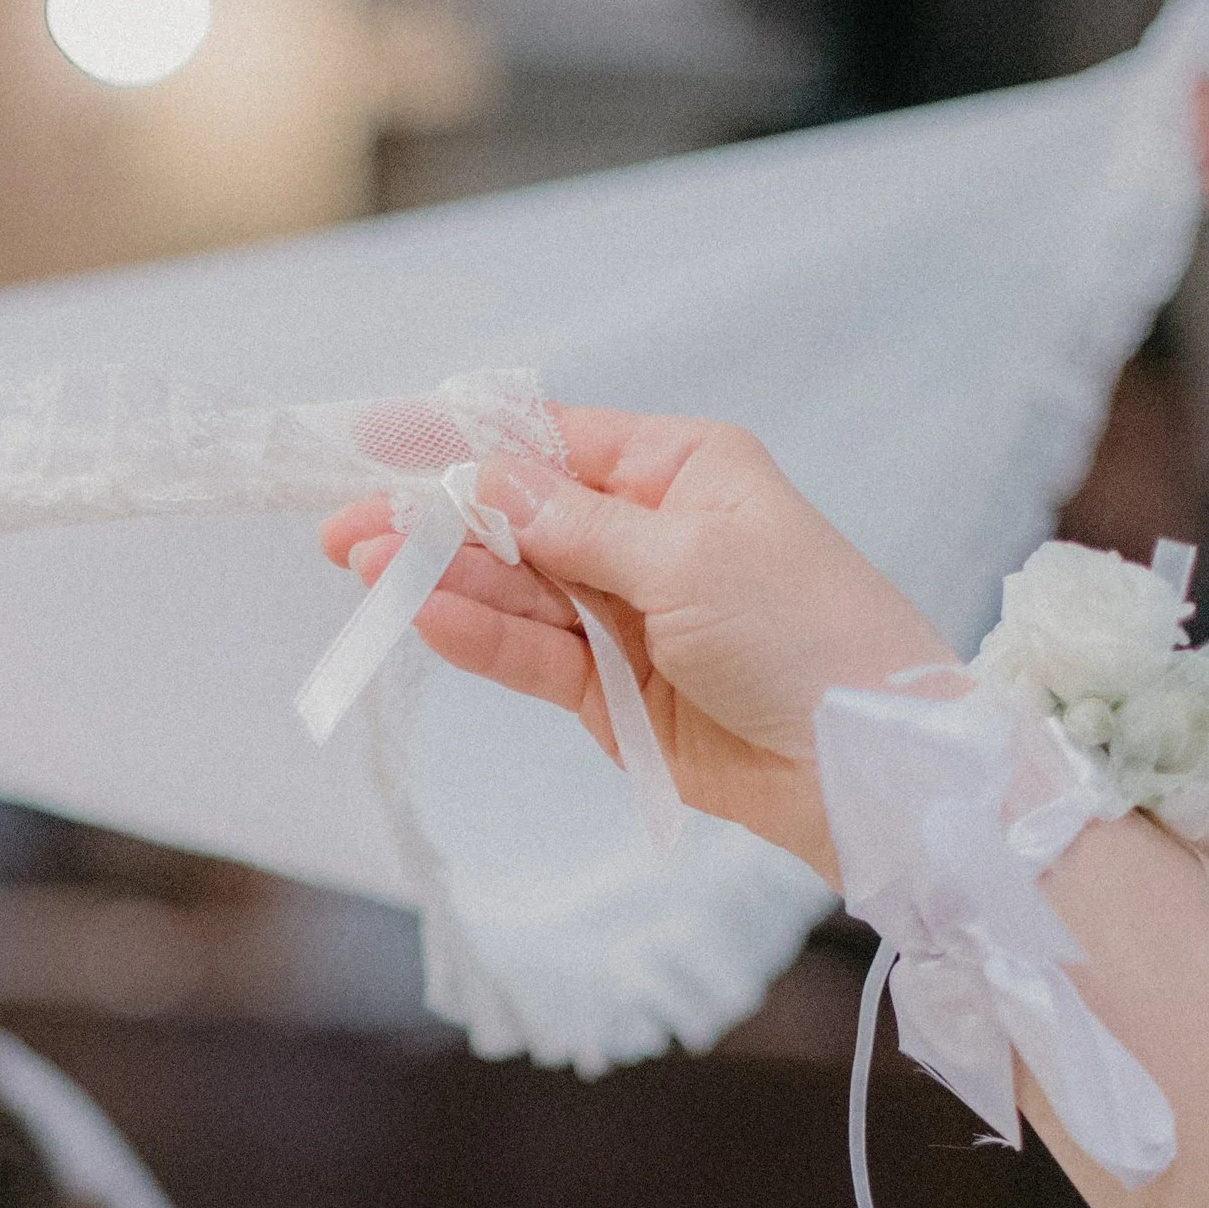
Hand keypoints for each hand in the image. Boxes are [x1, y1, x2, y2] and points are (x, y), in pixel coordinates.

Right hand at [320, 407, 946, 881]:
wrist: (864, 765)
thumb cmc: (808, 636)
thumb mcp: (690, 559)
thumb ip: (574, 525)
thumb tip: (484, 477)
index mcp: (681, 471)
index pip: (553, 442)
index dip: (465, 442)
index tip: (382, 441)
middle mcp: (645, 534)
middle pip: (517, 517)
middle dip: (432, 519)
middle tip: (343, 528)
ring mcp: (624, 614)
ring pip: (514, 588)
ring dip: (439, 579)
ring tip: (362, 569)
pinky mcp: (611, 691)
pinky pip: (531, 654)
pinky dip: (478, 637)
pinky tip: (424, 617)